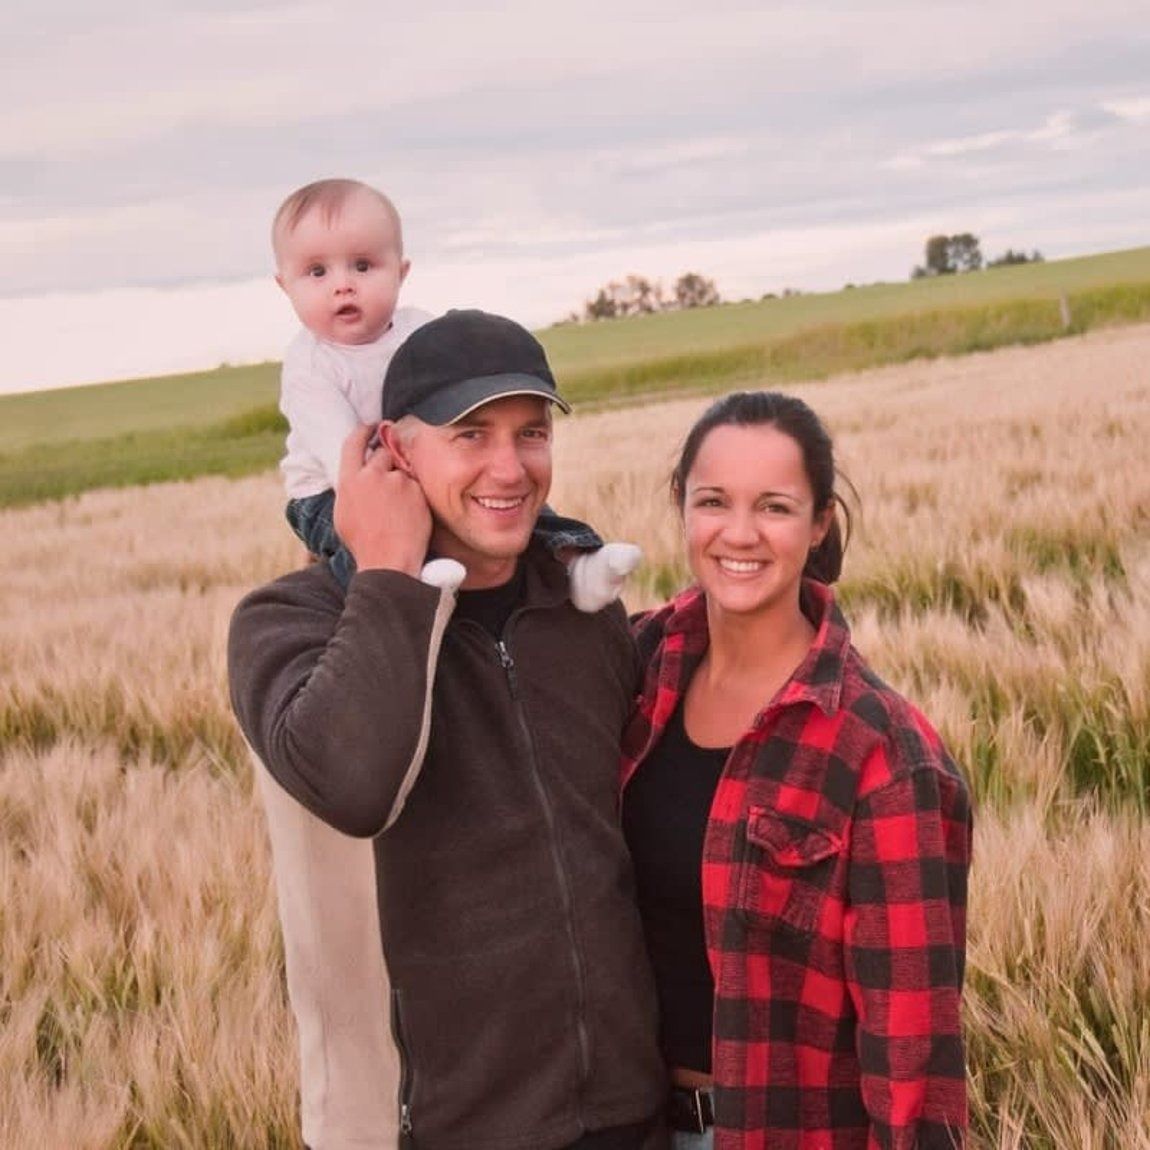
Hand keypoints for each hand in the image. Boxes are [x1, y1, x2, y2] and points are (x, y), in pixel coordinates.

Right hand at [334, 424, 431, 575]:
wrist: (389, 561)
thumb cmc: (364, 543)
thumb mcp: (343, 513)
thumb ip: (350, 488)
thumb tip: (355, 474)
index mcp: (349, 480)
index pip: (354, 442)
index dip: (364, 431)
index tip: (371, 426)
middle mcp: (372, 475)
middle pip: (382, 453)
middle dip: (386, 464)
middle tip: (390, 485)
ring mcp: (396, 481)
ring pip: (401, 470)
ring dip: (401, 481)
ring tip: (399, 509)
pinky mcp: (417, 490)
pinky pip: (417, 484)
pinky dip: (415, 495)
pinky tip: (410, 514)